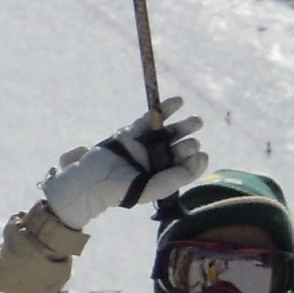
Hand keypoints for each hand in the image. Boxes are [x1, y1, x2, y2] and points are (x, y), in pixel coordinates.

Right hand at [41, 100, 206, 229]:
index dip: (195, 160)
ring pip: (167, 132)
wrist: (91, 181)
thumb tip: (202, 156)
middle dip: (188, 144)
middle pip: (177, 148)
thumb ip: (178, 176)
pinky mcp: (131, 133)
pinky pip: (150, 119)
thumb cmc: (122, 190)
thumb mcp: (154, 187)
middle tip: (192, 143)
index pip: (184, 167)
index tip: (201, 154)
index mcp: (161, 177)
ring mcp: (143, 145)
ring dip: (184, 125)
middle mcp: (154, 161)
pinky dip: (164, 109)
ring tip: (197, 122)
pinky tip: (178, 101)